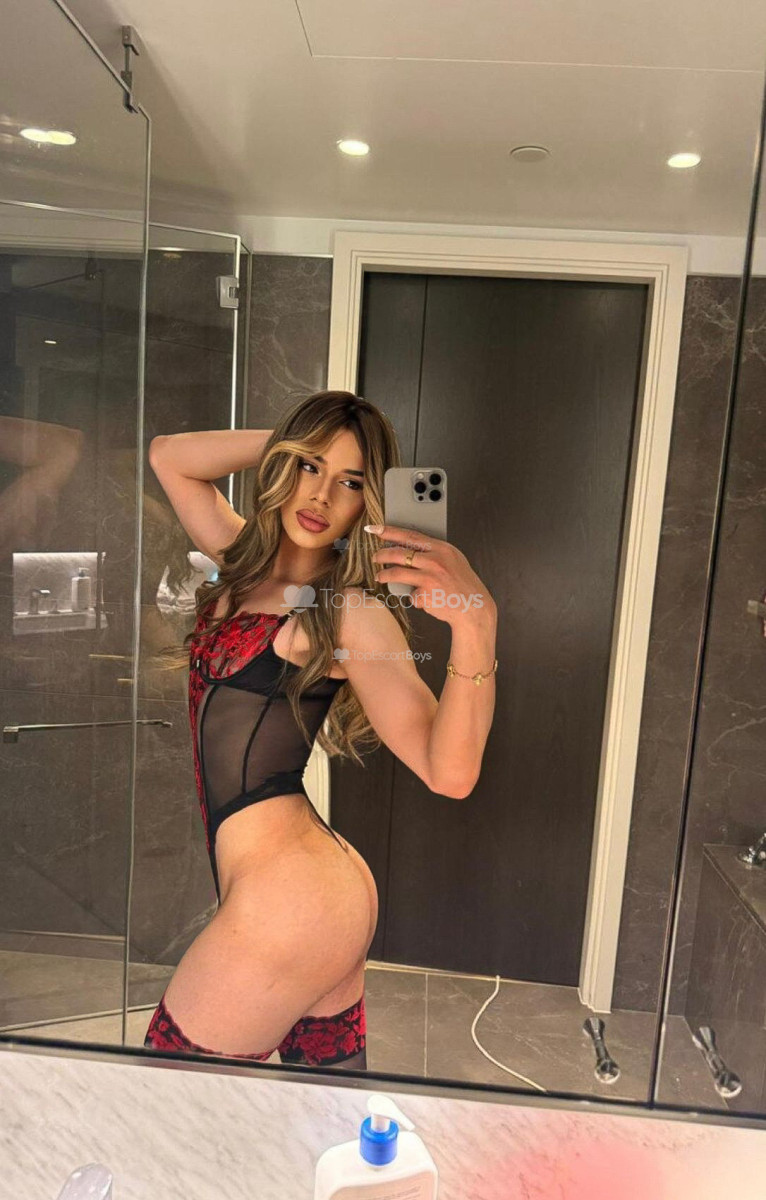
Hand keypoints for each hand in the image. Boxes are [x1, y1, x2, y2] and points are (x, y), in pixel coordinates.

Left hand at [366, 523, 494, 625]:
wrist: (474, 607)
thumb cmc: (462, 584)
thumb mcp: (453, 560)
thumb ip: (434, 553)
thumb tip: (409, 549)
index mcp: (442, 548)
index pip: (410, 535)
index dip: (390, 531)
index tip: (376, 529)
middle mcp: (435, 560)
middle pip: (399, 553)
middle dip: (382, 554)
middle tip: (375, 557)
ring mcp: (430, 577)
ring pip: (397, 573)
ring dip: (384, 574)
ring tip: (380, 576)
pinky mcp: (425, 594)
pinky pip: (411, 594)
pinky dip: (414, 597)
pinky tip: (423, 599)